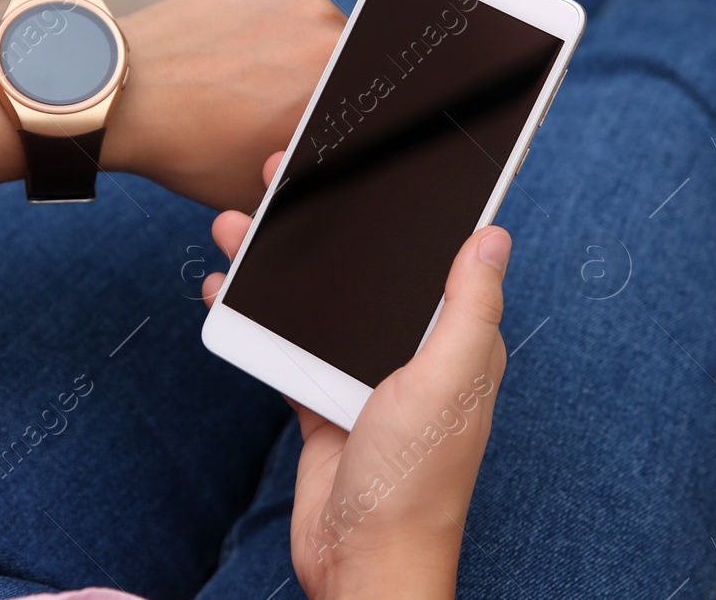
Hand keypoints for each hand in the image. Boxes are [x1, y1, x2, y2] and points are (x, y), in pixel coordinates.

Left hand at [108, 0, 343, 210]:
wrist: (123, 89)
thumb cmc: (190, 148)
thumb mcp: (265, 187)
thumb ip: (312, 173)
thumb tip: (342, 160)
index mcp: (338, 97)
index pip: (368, 104)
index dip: (346, 117)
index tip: (316, 124)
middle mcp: (334, 41)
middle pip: (354, 65)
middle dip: (327, 87)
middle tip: (281, 106)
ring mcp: (307, 1)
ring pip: (328, 33)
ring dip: (308, 54)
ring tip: (255, 77)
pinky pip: (300, 6)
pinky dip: (281, 25)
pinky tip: (241, 49)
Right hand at [205, 153, 510, 599]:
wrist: (362, 565)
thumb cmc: (416, 481)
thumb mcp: (449, 380)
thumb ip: (468, 307)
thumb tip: (492, 234)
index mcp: (458, 340)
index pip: (436, 253)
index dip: (408, 204)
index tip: (369, 156)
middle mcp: (415, 352)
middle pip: (367, 266)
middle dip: (326, 219)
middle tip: (285, 173)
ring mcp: (365, 375)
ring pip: (318, 297)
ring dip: (277, 259)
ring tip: (237, 221)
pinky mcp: (322, 400)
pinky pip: (286, 343)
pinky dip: (255, 314)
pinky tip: (223, 288)